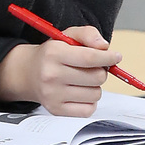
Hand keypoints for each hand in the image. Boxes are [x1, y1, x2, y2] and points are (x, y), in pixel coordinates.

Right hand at [0, 29, 118, 116]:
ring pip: (95, 94)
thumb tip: (104, 47)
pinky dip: (89, 101)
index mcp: (54, 53)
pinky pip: (88, 109)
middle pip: (97, 77)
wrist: (28, 73)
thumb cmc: (53, 54)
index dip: (108, 58)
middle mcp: (51, 75)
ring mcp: (53, 95)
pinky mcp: (56, 110)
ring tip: (82, 80)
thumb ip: (88, 34)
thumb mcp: (67, 36)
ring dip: (95, 87)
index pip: (90, 58)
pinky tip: (80, 93)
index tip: (116, 57)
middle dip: (101, 71)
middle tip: (93, 68)